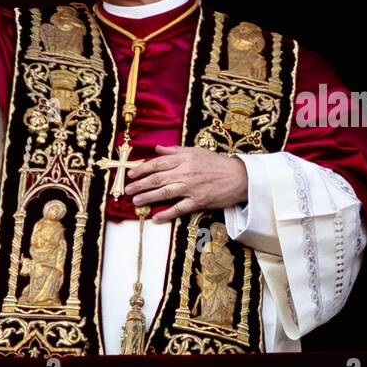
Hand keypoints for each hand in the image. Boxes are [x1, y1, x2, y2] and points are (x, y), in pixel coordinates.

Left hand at [125, 145, 248, 223]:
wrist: (239, 177)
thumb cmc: (216, 163)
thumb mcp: (196, 151)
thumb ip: (174, 151)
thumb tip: (157, 149)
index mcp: (183, 159)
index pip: (157, 163)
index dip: (142, 169)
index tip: (131, 174)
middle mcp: (185, 173)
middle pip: (157, 178)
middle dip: (140, 184)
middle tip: (127, 190)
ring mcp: (191, 188)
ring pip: (165, 193)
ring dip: (148, 197)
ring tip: (136, 202)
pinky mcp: (198, 202)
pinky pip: (179, 208)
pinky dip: (167, 214)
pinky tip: (156, 217)